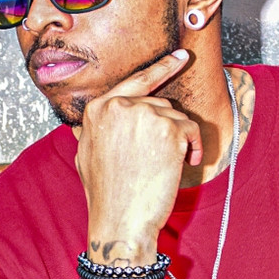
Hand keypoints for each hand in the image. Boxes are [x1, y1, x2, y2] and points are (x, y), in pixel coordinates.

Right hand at [75, 50, 201, 263]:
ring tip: (170, 164)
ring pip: (177, 117)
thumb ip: (92, 132)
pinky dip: (194, 146)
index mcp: (98, 109)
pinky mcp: (169, 128)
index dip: (160, 69)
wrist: (121, 221)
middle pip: (160, 104)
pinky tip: (185, 162)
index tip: (179, 58)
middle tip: (164, 156)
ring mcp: (145, 114)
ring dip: (180, 140)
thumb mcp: (86, 156)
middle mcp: (120, 105)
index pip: (136, 81)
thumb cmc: (107, 194)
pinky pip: (192, 129)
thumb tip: (84, 126)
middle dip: (167, 128)